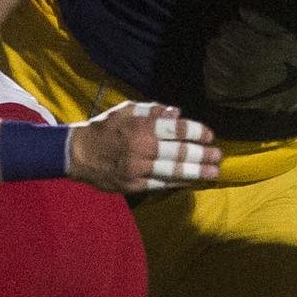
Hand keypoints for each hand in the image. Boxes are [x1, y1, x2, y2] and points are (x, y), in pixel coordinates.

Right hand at [68, 102, 219, 191]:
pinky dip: (177, 182)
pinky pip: (160, 184)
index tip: (209, 135)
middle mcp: (141, 148)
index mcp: (140, 127)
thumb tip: (177, 112)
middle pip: (178, 153)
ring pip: (172, 171)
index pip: (176, 129)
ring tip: (213, 172)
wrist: (77, 154)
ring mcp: (137, 169)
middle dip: (202, 154)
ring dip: (196, 172)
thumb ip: (152, 110)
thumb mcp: (126, 110)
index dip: (196, 131)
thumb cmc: (105, 128)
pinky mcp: (132, 185)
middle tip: (218, 155)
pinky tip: (191, 181)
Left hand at [203, 9, 296, 112]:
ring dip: (212, 54)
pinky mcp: (233, 98)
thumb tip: (241, 11)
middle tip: (224, 40)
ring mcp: (237, 85)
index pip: (230, 31)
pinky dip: (209, 74)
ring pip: (212, 63)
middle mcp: (245, 67)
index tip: (231, 27)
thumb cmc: (290, 60)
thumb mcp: (284, 36)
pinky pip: (212, 85)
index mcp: (257, 50)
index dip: (229, 26)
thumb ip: (263, 23)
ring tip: (219, 52)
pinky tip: (215, 68)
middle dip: (219, 40)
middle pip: (218, 46)